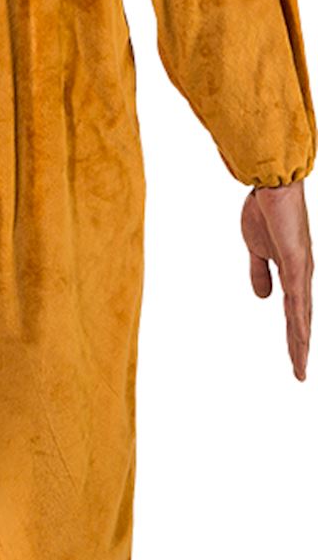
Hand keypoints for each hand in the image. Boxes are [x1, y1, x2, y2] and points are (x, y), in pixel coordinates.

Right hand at [240, 178, 312, 380]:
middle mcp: (302, 275)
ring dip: (300, 341)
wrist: (271, 184)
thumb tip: (262, 298)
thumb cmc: (265, 210)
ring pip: (302, 314)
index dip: (295, 336)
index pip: (295, 313)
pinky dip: (299, 317)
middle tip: (299, 375)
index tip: (295, 358)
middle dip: (299, 348)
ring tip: (299, 365)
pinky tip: (300, 334)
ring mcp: (301, 269)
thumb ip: (260, 272)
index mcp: (293, 273)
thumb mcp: (256, 249)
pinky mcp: (296, 260)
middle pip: (302, 320)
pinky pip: (297, 295)